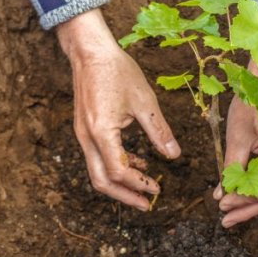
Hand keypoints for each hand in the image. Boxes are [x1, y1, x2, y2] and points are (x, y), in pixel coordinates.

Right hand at [56, 9, 180, 210]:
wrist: (90, 52)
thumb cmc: (117, 71)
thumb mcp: (145, 101)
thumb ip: (159, 131)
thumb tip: (175, 156)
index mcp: (102, 132)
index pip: (119, 171)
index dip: (139, 184)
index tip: (157, 189)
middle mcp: (87, 138)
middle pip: (101, 181)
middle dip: (124, 196)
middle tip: (146, 204)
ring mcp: (82, 134)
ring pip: (96, 171)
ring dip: (120, 184)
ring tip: (144, 187)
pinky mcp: (84, 129)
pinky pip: (97, 156)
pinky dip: (115, 165)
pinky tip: (136, 162)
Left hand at [212, 60, 257, 226]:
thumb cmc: (251, 102)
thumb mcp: (237, 138)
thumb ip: (231, 169)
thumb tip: (222, 195)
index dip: (241, 203)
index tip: (221, 207)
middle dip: (247, 209)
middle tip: (225, 220)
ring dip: (250, 201)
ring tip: (229, 210)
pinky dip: (256, 187)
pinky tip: (239, 192)